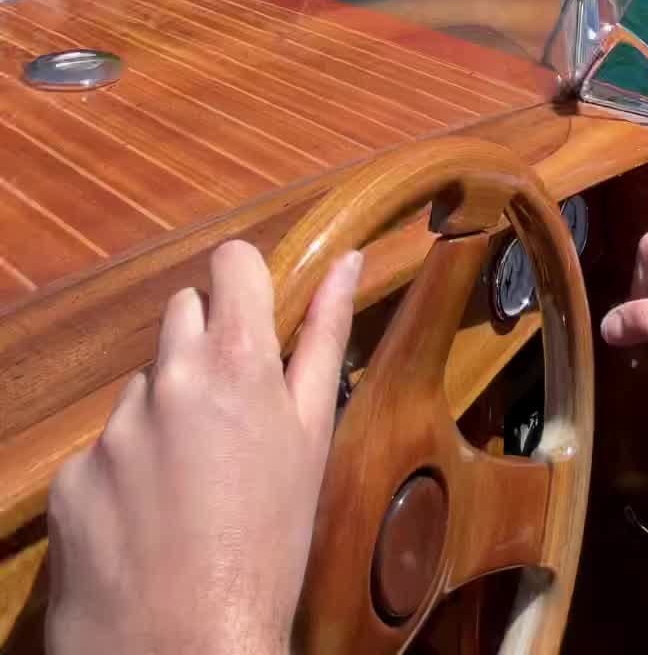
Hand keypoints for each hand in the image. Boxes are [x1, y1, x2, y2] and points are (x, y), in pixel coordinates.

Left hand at [47, 239, 360, 654]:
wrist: (188, 653)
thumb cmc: (272, 546)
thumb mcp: (313, 439)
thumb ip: (326, 337)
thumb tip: (349, 257)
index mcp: (237, 361)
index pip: (230, 262)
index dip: (243, 283)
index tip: (253, 317)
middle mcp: (169, 377)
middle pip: (182, 315)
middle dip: (204, 349)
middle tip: (230, 417)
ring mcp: (114, 428)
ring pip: (142, 387)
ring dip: (163, 415)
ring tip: (189, 487)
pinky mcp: (72, 477)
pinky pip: (101, 450)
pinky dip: (122, 474)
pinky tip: (146, 523)